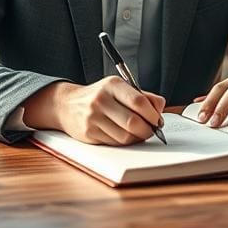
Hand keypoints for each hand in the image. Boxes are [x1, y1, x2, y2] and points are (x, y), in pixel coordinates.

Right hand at [23, 77, 164, 145]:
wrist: (67, 104)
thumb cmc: (100, 96)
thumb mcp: (119, 89)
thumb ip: (143, 96)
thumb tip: (160, 107)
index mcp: (112, 85)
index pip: (139, 101)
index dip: (153, 114)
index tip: (158, 120)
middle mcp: (101, 99)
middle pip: (133, 122)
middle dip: (148, 130)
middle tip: (152, 131)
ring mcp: (93, 117)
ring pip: (125, 136)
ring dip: (137, 138)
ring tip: (139, 133)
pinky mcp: (89, 132)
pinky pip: (115, 143)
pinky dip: (125, 142)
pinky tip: (125, 136)